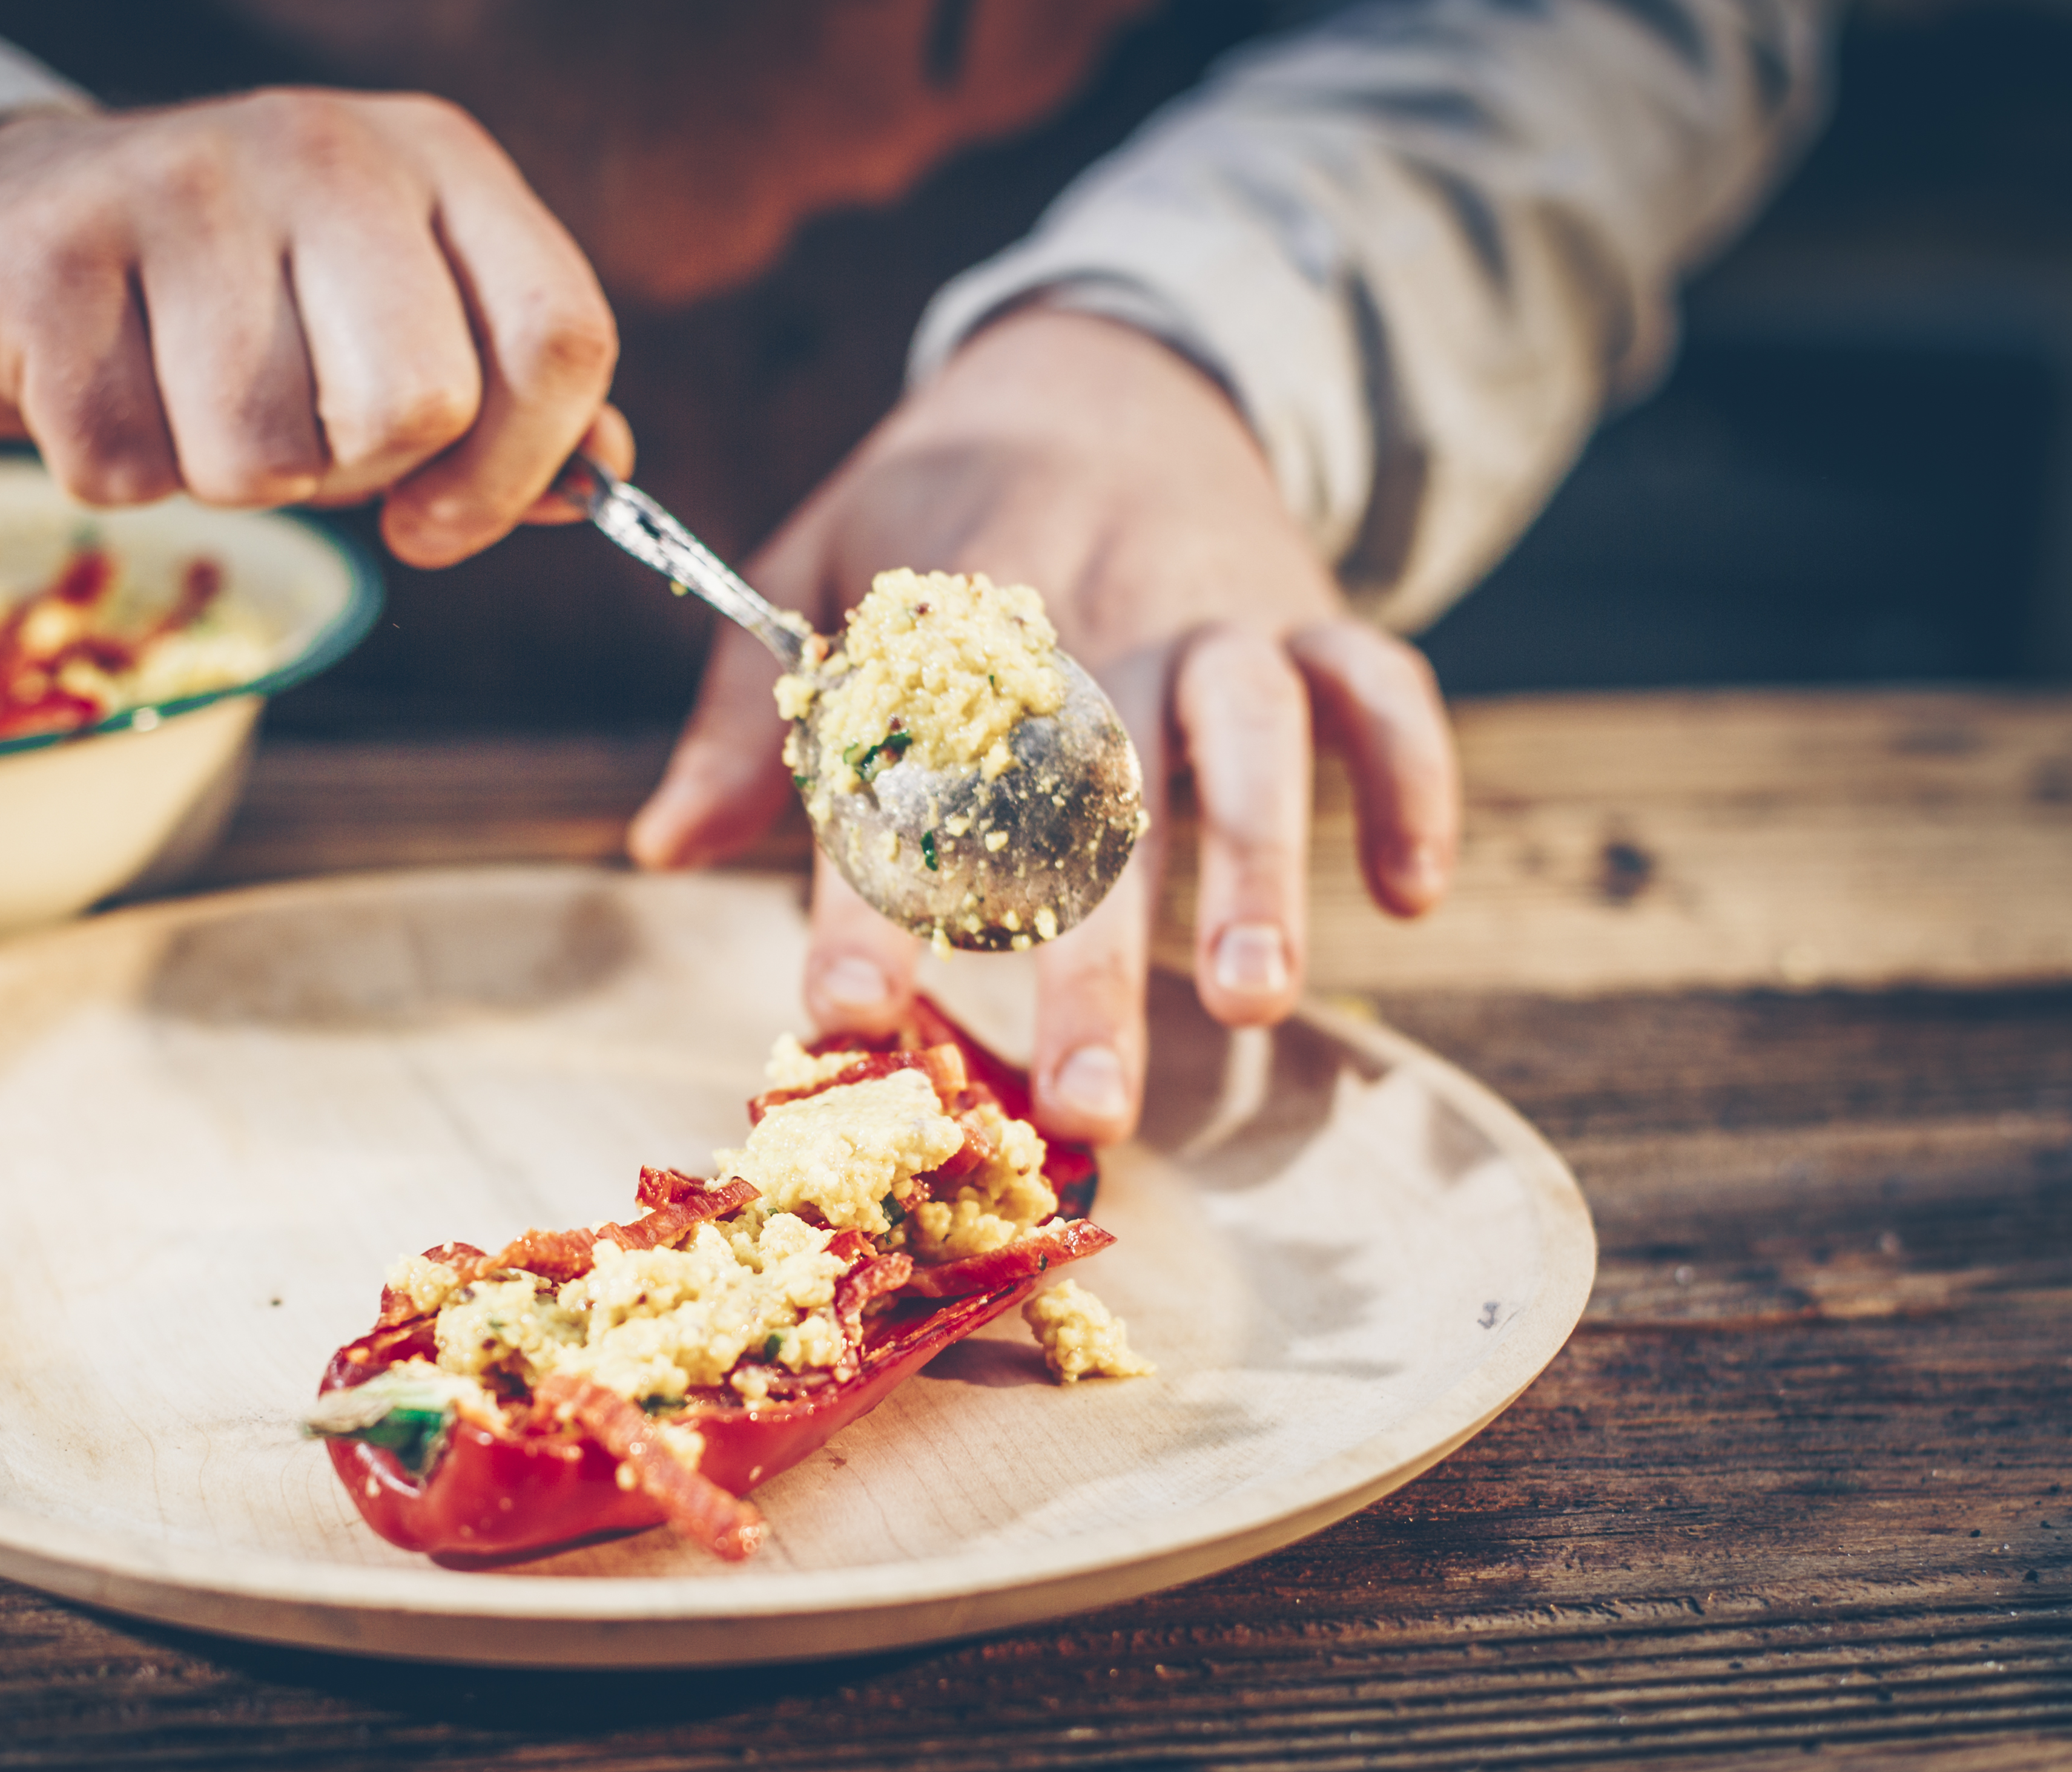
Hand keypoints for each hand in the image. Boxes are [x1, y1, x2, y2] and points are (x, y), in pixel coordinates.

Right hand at [0, 92, 629, 565]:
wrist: (4, 224)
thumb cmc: (238, 302)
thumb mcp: (397, 321)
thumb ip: (512, 402)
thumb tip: (603, 478)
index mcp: (439, 160)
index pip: (559, 337)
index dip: (522, 469)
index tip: (442, 521)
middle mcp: (325, 147)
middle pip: (417, 407)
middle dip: (354, 469)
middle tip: (293, 428)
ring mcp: (181, 187)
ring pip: (265, 457)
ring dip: (225, 476)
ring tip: (187, 395)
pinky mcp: (50, 259)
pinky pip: (126, 468)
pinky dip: (117, 472)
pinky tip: (106, 389)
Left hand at [628, 309, 1459, 1144]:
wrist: (1096, 368)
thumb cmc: (934, 504)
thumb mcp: (809, 568)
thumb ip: (745, 714)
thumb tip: (661, 847)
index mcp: (943, 627)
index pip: (897, 782)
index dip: (865, 904)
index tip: (841, 1020)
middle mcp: (1086, 629)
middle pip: (1084, 799)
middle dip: (1087, 958)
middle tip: (1084, 1103)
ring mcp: (1210, 619)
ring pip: (1248, 737)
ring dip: (1258, 864)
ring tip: (1253, 1001)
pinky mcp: (1305, 614)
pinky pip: (1382, 686)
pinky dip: (1411, 777)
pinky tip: (1407, 898)